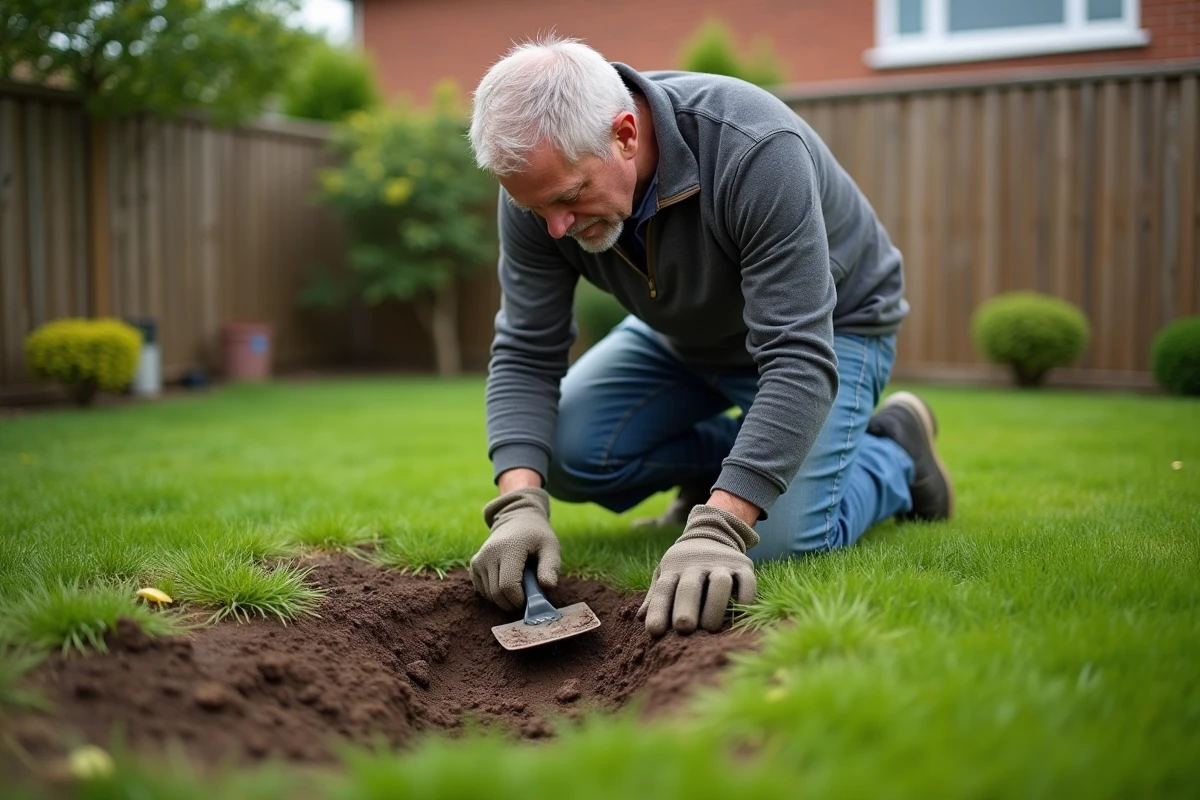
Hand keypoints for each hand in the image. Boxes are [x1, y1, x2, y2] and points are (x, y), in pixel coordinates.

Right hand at [471, 487, 560, 611]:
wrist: (517, 519)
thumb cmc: (537, 536)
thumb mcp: (551, 547)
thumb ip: (551, 567)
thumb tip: (548, 587)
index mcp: (509, 549)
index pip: (508, 586)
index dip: (519, 599)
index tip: (532, 598)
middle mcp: (489, 554)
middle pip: (497, 594)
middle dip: (513, 602)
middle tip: (527, 595)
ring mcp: (478, 560)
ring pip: (489, 595)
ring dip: (505, 598)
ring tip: (519, 583)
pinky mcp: (474, 565)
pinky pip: (483, 591)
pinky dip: (496, 594)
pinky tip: (506, 582)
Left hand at [637, 505, 757, 636]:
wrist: (713, 533)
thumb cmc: (684, 566)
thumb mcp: (666, 573)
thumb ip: (654, 596)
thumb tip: (640, 617)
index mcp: (674, 568)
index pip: (663, 589)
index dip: (658, 610)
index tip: (654, 632)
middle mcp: (697, 565)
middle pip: (690, 586)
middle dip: (686, 608)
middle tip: (684, 629)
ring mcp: (722, 564)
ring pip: (720, 583)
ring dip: (715, 606)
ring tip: (711, 628)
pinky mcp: (743, 565)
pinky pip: (747, 582)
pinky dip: (745, 598)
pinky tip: (739, 614)